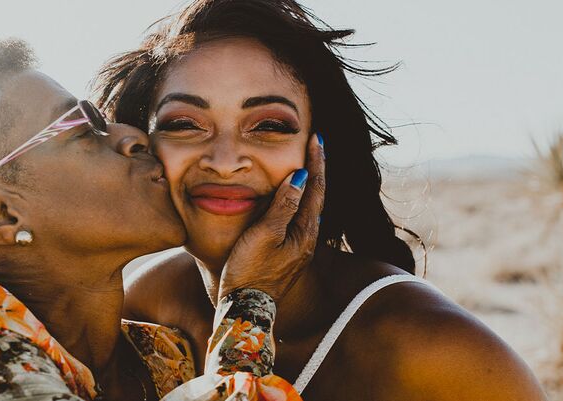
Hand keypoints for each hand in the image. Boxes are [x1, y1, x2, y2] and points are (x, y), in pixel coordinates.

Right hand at [219, 133, 325, 301]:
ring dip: (308, 185)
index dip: (316, 162)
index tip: (316, 138)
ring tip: (305, 165)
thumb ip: (283, 206)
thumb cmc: (250, 271)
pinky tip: (290, 198)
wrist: (246, 308)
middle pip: (317, 196)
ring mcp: (299, 248)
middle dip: (316, 170)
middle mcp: (308, 238)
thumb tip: (300, 177)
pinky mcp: (288, 255)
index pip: (315, 188)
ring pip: (309, 208)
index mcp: (305, 231)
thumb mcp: (264, 235)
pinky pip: (298, 218)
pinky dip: (297, 200)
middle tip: (314, 145)